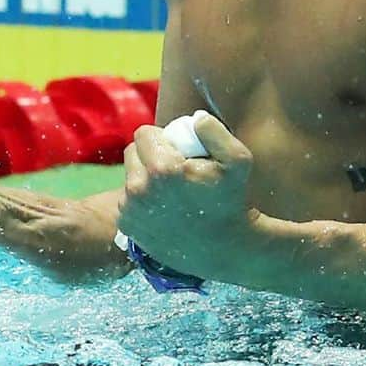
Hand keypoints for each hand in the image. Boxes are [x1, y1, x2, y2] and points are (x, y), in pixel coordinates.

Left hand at [118, 113, 257, 281]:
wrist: (226, 248)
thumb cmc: (233, 200)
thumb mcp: (238, 159)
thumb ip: (214, 130)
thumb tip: (193, 117)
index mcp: (162, 168)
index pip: (144, 133)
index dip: (161, 137)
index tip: (177, 149)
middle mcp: (139, 189)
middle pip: (132, 151)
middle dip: (149, 153)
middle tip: (173, 166)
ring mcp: (131, 210)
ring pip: (129, 175)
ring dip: (144, 175)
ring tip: (169, 187)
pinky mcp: (128, 226)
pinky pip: (127, 199)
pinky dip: (140, 198)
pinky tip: (163, 206)